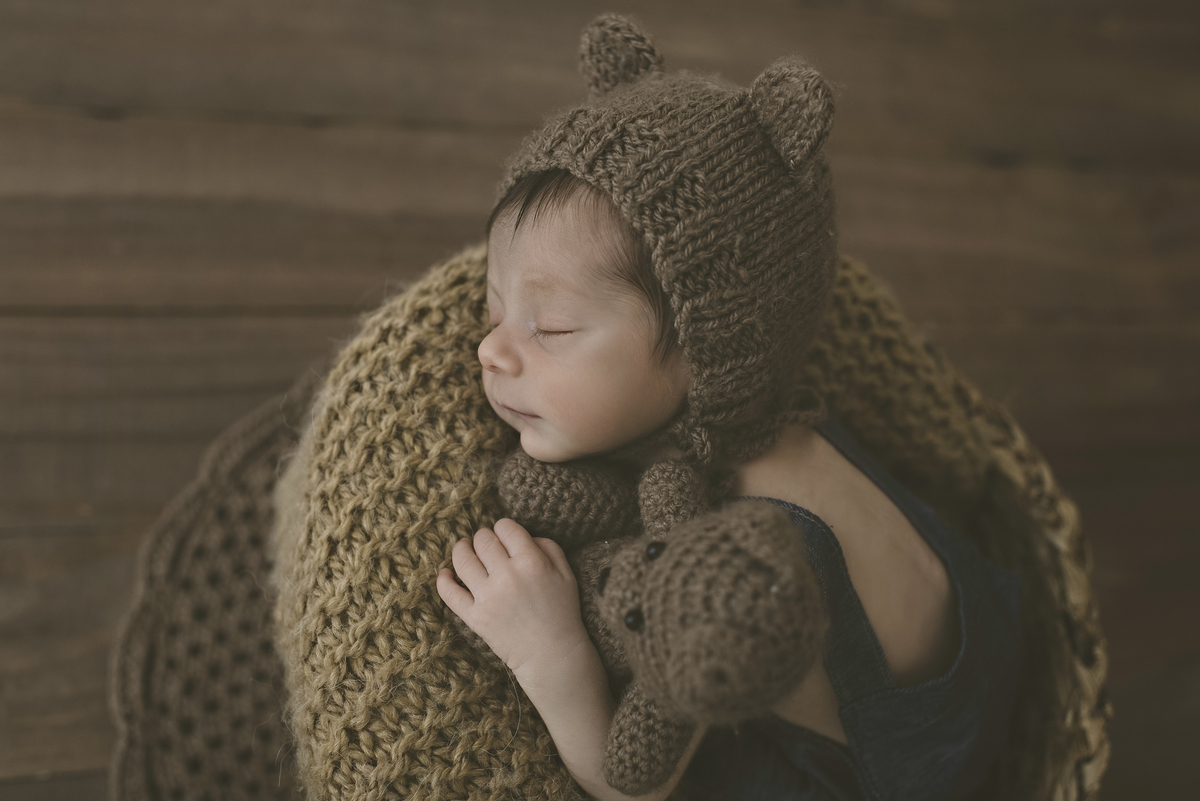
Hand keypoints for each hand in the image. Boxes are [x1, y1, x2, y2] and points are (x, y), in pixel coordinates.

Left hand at [437, 518, 590, 677]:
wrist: (552, 654)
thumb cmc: (562, 612)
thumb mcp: (567, 574)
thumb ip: (549, 547)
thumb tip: (525, 536)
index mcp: (531, 562)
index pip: (505, 527)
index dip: (504, 528)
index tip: (505, 536)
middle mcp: (507, 575)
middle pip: (483, 540)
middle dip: (484, 537)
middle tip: (487, 544)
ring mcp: (488, 597)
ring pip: (462, 559)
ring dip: (461, 549)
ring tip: (464, 549)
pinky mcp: (475, 617)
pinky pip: (449, 593)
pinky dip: (443, 580)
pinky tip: (446, 574)